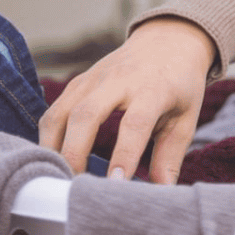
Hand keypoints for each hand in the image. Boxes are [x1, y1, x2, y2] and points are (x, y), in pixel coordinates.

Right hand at [38, 17, 216, 183]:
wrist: (166, 43)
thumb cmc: (179, 86)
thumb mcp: (185, 118)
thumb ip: (171, 156)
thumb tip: (161, 192)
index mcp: (152, 89)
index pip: (134, 124)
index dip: (123, 156)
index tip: (115, 184)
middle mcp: (118, 81)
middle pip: (86, 116)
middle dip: (75, 153)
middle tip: (75, 186)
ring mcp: (92, 79)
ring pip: (61, 113)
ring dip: (54, 148)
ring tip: (58, 177)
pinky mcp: (77, 83)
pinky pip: (54, 111)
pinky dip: (49, 137)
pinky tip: (53, 159)